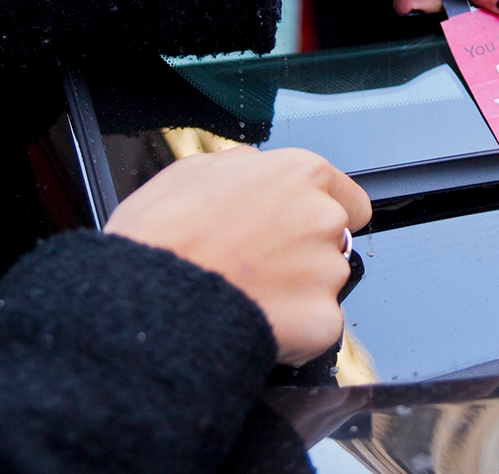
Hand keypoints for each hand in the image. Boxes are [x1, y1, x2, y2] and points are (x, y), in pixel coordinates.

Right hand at [104, 146, 371, 365]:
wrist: (150, 298)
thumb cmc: (162, 234)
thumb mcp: (195, 170)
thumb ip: (247, 167)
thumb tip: (258, 171)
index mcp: (301, 174)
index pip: (348, 198)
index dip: (319, 215)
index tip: (298, 228)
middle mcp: (324, 218)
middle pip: (334, 241)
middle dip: (304, 253)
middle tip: (257, 265)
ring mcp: (327, 272)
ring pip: (324, 285)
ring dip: (297, 292)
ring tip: (246, 294)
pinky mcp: (322, 320)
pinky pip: (316, 328)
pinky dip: (294, 332)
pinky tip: (254, 321)